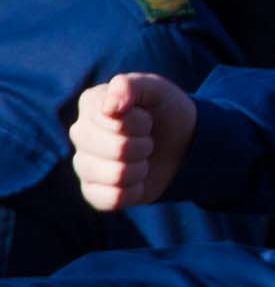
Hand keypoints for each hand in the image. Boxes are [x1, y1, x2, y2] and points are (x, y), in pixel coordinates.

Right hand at [70, 73, 196, 210]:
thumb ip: (131, 86)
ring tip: (142, 158)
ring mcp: (83, 164)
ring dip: (141, 168)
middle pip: (117, 150)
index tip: (147, 117)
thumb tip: (110, 107)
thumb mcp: (156, 89)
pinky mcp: (92, 191)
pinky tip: (137, 180)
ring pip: (115, 175)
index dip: (141, 122)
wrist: (182, 143)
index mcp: (91, 104)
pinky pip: (111, 199)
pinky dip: (135, 191)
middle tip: (148, 139)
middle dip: (144, 145)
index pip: (114, 120)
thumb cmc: (165, 111)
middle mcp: (80, 134)